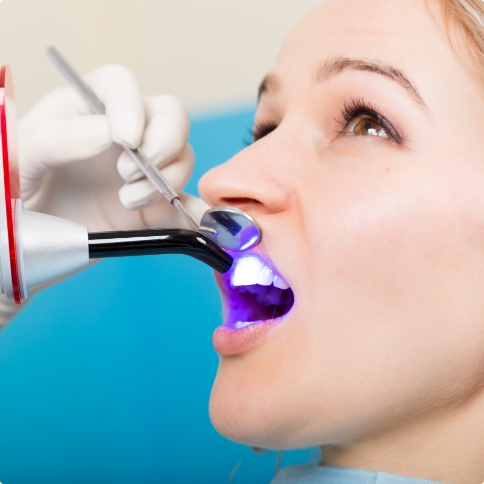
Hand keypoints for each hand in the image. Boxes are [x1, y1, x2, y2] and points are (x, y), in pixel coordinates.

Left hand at [18, 63, 207, 231]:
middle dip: (163, 142)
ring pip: (183, 156)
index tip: (126, 140)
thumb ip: (56, 138)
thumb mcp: (18, 158)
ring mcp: (141, 172)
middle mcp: (120, 135)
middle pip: (169, 114)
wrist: (24, 245)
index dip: (131, 106)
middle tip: (129, 173)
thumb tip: (108, 133)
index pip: (121, 84)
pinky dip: (194, 210)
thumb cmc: (10, 193)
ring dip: (167, 180)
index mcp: (83, 110)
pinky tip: (191, 220)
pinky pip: (186, 202)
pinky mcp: (153, 207)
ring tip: (127, 203)